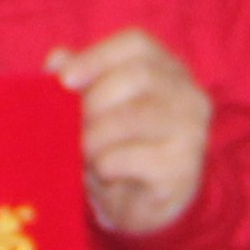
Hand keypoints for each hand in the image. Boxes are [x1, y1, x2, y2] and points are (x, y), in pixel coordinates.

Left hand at [46, 28, 211, 235]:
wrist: (140, 205)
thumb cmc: (116, 146)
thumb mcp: (94, 109)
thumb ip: (78, 80)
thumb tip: (57, 59)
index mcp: (168, 70)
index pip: (138, 44)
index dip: (97, 56)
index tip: (64, 80)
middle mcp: (189, 95)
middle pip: (139, 75)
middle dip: (94, 100)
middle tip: (69, 124)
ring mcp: (192, 132)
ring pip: (135, 116)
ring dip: (96, 135)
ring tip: (82, 150)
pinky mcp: (182, 168)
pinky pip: (135, 158)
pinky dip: (106, 163)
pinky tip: (103, 171)